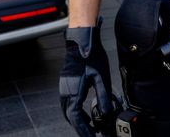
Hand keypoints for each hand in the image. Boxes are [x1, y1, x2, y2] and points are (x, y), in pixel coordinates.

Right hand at [59, 22, 116, 136]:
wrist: (82, 42)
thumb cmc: (91, 57)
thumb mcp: (101, 78)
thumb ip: (103, 96)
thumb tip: (106, 112)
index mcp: (73, 92)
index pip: (76, 118)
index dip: (84, 130)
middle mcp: (65, 92)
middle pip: (70, 117)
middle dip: (80, 128)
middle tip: (92, 134)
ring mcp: (63, 88)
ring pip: (67, 111)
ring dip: (77, 120)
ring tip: (89, 127)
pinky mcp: (65, 84)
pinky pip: (67, 103)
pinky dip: (74, 111)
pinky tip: (82, 112)